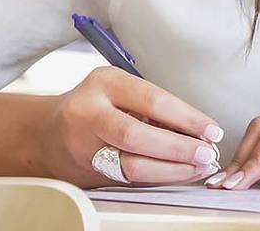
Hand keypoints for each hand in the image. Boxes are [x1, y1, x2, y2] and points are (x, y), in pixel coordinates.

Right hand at [41, 66, 224, 187]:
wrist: (48, 133)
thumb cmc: (95, 107)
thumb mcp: (120, 90)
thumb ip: (153, 106)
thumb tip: (199, 130)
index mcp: (105, 81)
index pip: (153, 100)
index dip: (187, 118)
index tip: (212, 130)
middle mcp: (89, 111)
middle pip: (139, 135)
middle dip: (179, 148)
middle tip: (206, 154)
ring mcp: (84, 143)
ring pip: (131, 164)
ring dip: (171, 169)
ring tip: (196, 168)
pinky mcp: (86, 170)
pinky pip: (128, 178)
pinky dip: (157, 178)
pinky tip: (177, 174)